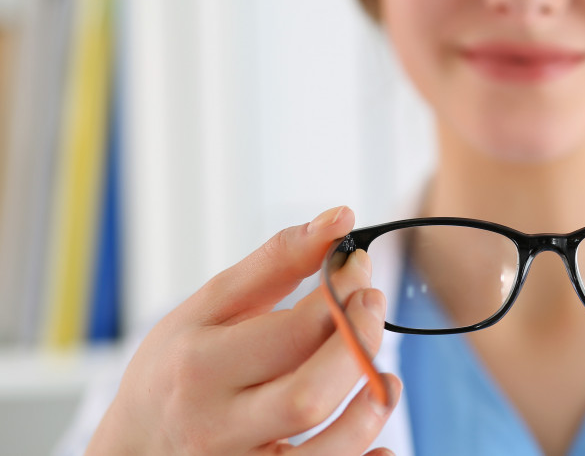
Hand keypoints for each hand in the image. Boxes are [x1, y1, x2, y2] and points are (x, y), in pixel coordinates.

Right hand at [87, 206, 400, 454]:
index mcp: (202, 366)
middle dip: (361, 346)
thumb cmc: (176, 368)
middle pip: (309, 394)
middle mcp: (216, 425)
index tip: (360, 268)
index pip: (295, 330)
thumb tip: (340, 218)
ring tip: (384, 378)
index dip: (343, 292)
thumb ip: (276, 261)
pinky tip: (378, 439)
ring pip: (323, 454)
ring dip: (370, 409)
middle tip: (374, 308)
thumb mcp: (210, 306)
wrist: (134, 447)